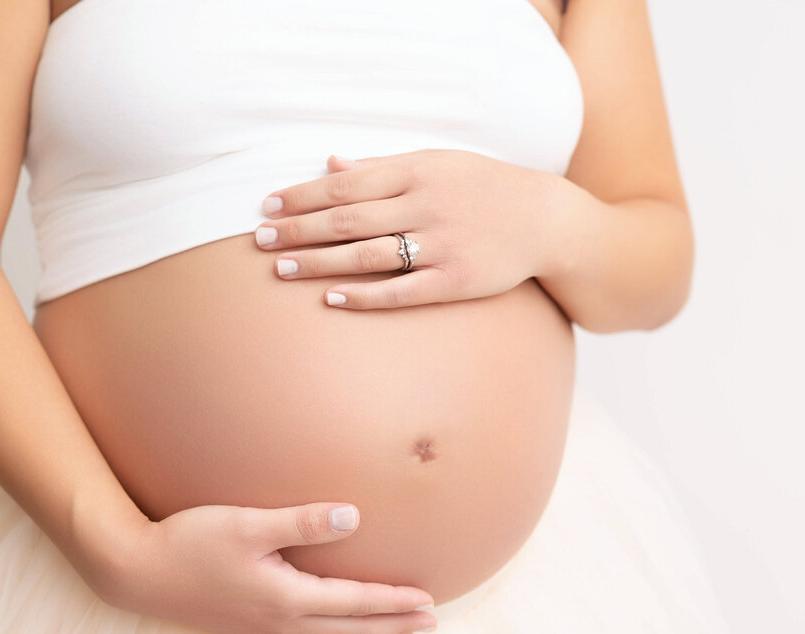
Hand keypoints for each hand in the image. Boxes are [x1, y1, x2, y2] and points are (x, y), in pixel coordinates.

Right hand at [94, 502, 437, 633]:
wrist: (135, 571)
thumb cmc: (189, 542)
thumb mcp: (247, 524)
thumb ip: (302, 521)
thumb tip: (353, 517)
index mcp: (286, 598)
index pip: (355, 602)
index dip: (394, 602)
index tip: (428, 601)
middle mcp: (279, 622)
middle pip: (350, 630)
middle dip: (392, 626)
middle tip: (429, 624)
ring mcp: (261, 630)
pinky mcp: (245, 629)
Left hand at [253, 149, 559, 308]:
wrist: (545, 219)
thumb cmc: (484, 188)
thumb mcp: (438, 163)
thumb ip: (383, 167)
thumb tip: (332, 165)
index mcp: (417, 172)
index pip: (346, 185)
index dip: (303, 196)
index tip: (267, 206)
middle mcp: (425, 206)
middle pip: (348, 220)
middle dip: (299, 230)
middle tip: (259, 241)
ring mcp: (441, 245)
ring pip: (367, 255)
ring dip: (319, 263)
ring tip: (281, 269)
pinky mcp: (455, 281)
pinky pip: (401, 291)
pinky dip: (364, 295)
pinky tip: (331, 299)